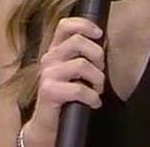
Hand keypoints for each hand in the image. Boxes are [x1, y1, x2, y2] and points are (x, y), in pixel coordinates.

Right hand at [24, 17, 105, 146]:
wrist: (47, 124)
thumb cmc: (65, 96)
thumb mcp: (72, 71)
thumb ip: (81, 55)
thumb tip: (101, 42)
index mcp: (55, 50)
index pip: (65, 25)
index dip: (84, 25)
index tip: (99, 34)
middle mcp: (49, 58)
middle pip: (78, 41)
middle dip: (97, 56)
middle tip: (100, 72)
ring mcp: (48, 74)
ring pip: (82, 65)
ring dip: (98, 80)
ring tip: (97, 90)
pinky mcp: (49, 91)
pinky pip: (79, 88)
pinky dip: (92, 97)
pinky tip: (93, 103)